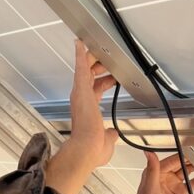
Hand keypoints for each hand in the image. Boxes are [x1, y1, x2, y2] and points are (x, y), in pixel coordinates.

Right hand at [67, 39, 117, 168]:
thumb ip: (110, 134)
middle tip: (110, 61)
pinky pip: (80, 67)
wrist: (87, 149)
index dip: (106, 81)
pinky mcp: (80, 89)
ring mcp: (80, 93)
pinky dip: (80, 55)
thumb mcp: (107, 140)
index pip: (96, 89)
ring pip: (85, 68)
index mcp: (87, 110)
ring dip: (93, 58)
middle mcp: (81, 99)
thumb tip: (113, 134)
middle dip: (101, 67)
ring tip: (97, 46)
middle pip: (90, 75)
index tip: (114, 77)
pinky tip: (80, 44)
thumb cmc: (93, 149)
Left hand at [135, 152, 193, 193]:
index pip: (170, 161)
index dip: (181, 156)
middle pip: (180, 164)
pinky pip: (193, 183)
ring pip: (188, 172)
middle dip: (191, 160)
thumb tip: (148, 153)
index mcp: (155, 173)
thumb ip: (152, 169)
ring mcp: (174, 184)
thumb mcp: (150, 187)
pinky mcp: (181, 193)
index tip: (190, 151)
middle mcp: (165, 177)